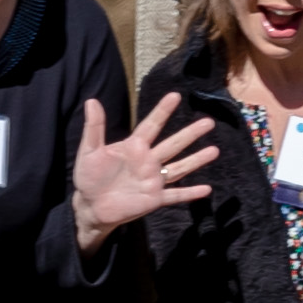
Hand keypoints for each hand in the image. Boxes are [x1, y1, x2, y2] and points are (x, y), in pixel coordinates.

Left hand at [71, 93, 221, 250]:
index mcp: (134, 147)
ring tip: (214, 150)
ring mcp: (153, 179)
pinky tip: (206, 189)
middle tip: (209, 122)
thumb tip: (91, 101)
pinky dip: (190, 193)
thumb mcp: (89, 151)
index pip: (151, 125)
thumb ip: (94, 128)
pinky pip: (175, 195)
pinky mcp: (155, 198)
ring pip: (179, 167)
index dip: (163, 111)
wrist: (90, 206)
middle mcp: (148, 161)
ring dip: (196, 160)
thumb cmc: (89, 177)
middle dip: (190, 133)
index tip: (175, 95)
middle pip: (173, 144)